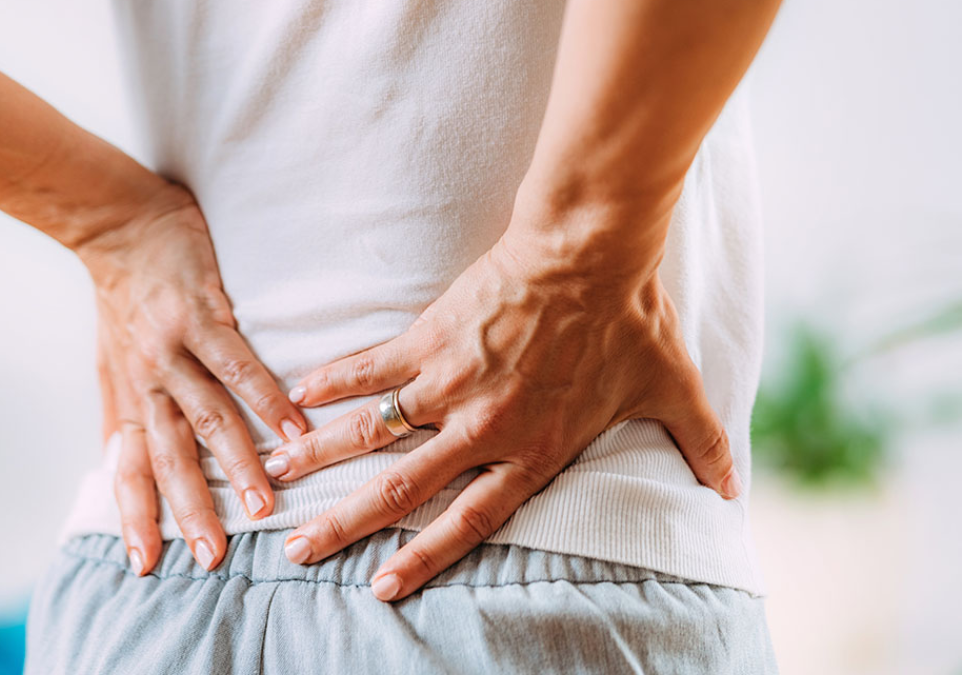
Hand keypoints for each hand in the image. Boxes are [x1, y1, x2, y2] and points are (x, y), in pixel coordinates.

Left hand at [78, 187, 306, 575]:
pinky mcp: (202, 316)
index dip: (135, 516)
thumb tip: (111, 463)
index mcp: (128, 397)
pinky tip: (292, 426)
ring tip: (265, 505)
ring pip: (207, 417)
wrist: (116, 225)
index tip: (146, 566)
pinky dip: (266, 399)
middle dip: (190, 509)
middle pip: (168, 456)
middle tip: (213, 556)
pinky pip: (238, 365)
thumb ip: (119, 416)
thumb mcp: (109, 365)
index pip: (128, 469)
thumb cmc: (120, 299)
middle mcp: (147, 382)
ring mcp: (173, 350)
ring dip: (238, 463)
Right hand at [266, 201, 739, 600]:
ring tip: (275, 477)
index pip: (468, 520)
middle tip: (296, 546)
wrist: (592, 249)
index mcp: (533, 450)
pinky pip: (372, 367)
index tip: (379, 585)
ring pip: (374, 432)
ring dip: (321, 458)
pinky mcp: (431, 336)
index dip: (423, 556)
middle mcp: (483, 427)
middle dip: (344, 522)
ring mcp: (450, 382)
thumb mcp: (672, 388)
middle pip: (402, 489)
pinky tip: (295, 398)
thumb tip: (733, 488)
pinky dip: (333, 382)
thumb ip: (700, 445)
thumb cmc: (631, 320)